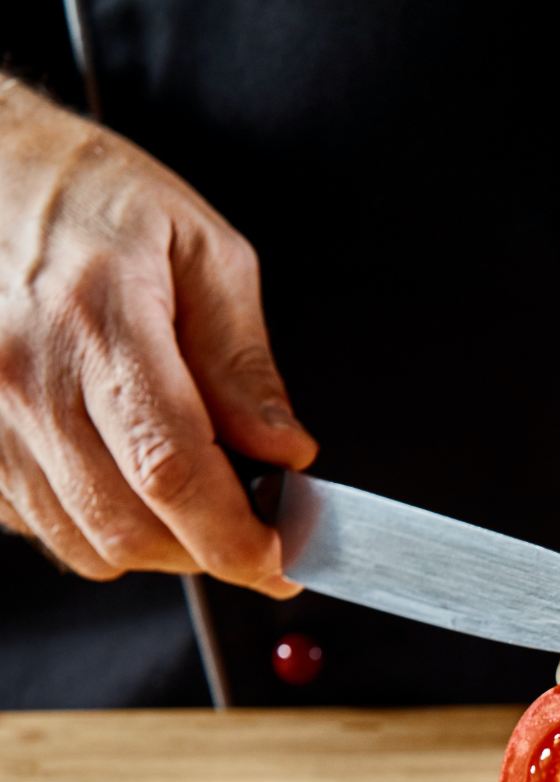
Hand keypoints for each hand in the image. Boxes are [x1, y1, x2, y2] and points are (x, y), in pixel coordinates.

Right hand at [0, 77, 315, 594]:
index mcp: (99, 322)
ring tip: (191, 498)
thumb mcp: (204, 252)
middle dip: (207, 551)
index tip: (284, 558)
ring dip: (156, 546)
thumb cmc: (92, 198)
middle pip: (129, 526)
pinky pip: (39, 525)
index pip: (174, 470)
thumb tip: (285, 452)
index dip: (236, 537)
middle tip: (253, 532)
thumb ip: (244, 363)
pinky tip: (123, 477)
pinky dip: (97, 526)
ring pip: (84, 542)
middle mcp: (27, 376)